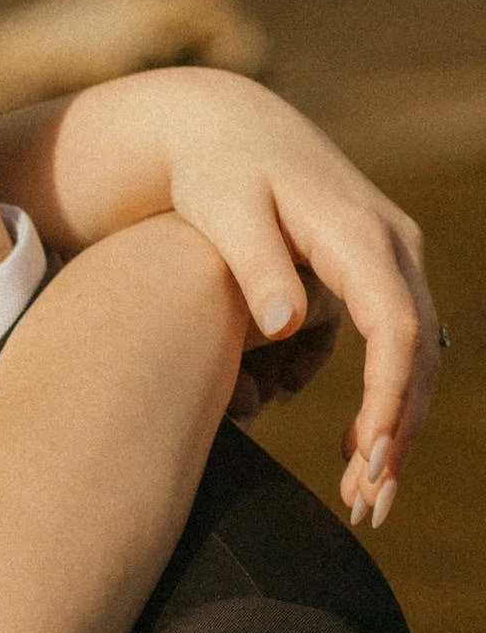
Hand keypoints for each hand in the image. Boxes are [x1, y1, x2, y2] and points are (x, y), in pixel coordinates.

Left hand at [4, 69, 441, 524]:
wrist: (223, 127)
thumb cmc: (213, 172)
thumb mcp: (222, 211)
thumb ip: (253, 264)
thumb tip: (282, 322)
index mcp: (358, 236)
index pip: (395, 331)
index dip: (385, 401)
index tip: (364, 461)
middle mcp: (392, 245)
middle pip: (419, 354)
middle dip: (397, 433)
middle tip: (369, 504)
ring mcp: (391, 258)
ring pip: (417, 355)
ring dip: (395, 427)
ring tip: (362, 495)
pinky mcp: (375, 271)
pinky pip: (395, 346)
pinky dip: (380, 400)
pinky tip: (351, 451)